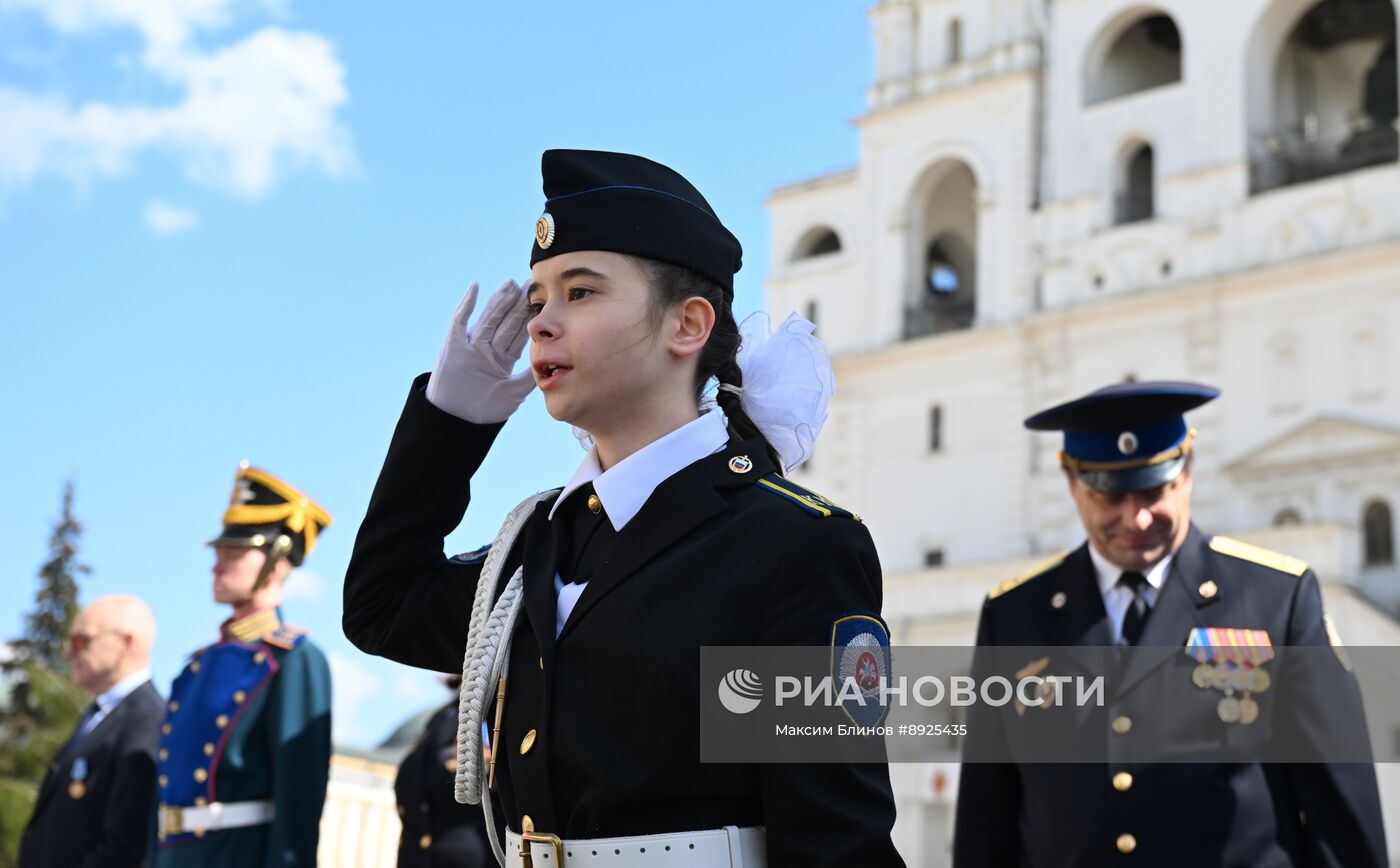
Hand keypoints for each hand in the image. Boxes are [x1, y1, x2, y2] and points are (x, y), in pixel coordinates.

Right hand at [425, 280, 535, 423]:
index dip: (529, 318)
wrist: (456, 421)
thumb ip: (530, 379)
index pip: (519, 333)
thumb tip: (552, 366)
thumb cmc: (485, 411)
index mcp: (502, 358)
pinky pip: (459, 322)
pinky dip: (466, 305)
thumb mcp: (513, 394)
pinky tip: (475, 287)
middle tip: (529, 284)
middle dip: (517, 304)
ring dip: (499, 301)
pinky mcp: (452, 347)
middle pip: (505, 322)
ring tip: (510, 283)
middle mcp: (487, 349)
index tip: (541, 301)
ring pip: (488, 319)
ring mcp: (470, 347)